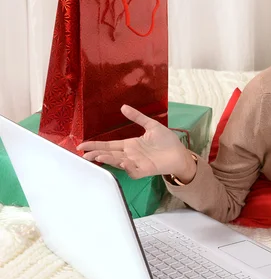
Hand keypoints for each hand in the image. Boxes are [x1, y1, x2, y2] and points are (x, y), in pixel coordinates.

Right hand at [77, 105, 194, 180]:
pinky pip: (134, 172)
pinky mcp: (146, 170)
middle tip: (85, 154)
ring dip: (109, 160)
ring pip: (119, 163)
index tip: (82, 144)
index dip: (95, 145)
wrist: (180, 153)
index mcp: (130, 145)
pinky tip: (123, 163)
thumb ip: (138, 117)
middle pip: (110, 154)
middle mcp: (131, 155)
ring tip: (99, 156)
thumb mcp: (151, 126)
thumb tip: (123, 107)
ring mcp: (137, 163)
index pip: (109, 145)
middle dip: (97, 154)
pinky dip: (128, 169)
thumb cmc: (167, 141)